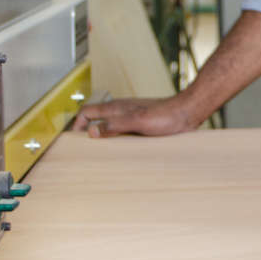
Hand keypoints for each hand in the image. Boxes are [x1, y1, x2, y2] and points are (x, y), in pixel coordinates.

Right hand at [72, 96, 196, 137]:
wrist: (186, 112)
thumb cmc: (166, 115)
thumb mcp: (137, 122)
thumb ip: (114, 125)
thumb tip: (91, 132)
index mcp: (116, 108)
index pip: (87, 112)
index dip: (77, 124)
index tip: (74, 140)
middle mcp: (121, 110)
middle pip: (95, 118)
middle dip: (87, 131)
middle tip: (83, 148)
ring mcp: (130, 116)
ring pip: (108, 124)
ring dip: (102, 135)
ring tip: (100, 152)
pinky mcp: (140, 123)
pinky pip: (121, 130)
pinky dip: (116, 138)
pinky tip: (121, 149)